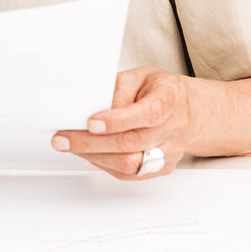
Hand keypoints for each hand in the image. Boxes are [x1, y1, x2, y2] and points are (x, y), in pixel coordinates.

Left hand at [50, 67, 195, 179]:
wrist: (186, 109)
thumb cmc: (159, 91)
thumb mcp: (138, 77)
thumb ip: (116, 91)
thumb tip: (91, 111)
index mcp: (170, 99)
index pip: (147, 113)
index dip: (118, 120)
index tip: (90, 122)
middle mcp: (174, 128)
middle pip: (132, 142)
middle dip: (92, 143)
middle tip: (63, 138)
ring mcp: (170, 152)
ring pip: (130, 163)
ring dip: (95, 156)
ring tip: (71, 146)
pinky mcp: (162, 168)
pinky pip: (131, 174)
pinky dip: (105, 165)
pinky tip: (90, 154)